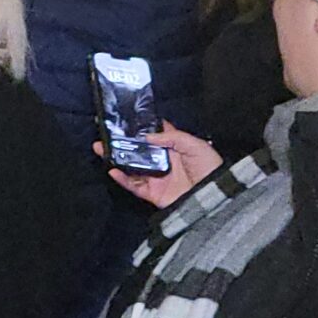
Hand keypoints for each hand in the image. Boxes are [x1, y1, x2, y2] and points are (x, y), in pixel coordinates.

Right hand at [93, 121, 221, 207]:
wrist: (216, 196)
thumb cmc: (210, 168)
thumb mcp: (195, 144)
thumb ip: (172, 137)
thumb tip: (147, 136)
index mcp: (174, 149)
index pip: (153, 137)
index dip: (140, 129)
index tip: (124, 121)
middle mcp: (162, 163)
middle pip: (137, 152)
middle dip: (121, 144)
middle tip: (105, 136)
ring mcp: (157, 178)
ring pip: (131, 168)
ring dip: (116, 159)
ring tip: (101, 149)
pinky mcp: (153, 194)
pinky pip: (133, 186)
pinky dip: (122, 179)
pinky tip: (112, 169)